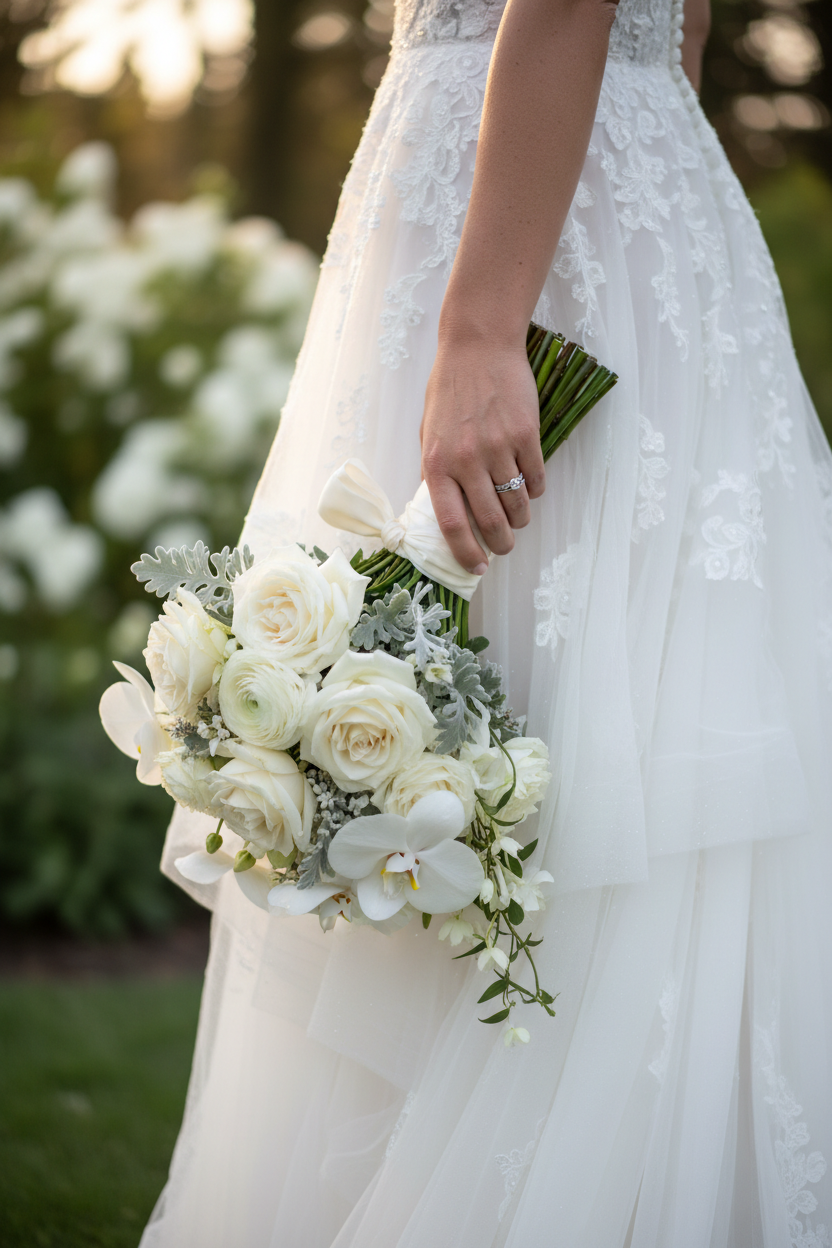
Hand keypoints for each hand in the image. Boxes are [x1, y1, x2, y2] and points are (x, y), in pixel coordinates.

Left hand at [420, 333, 545, 572]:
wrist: (478, 347)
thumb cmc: (449, 389)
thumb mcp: (428, 432)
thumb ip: (435, 471)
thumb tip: (443, 510)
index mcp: (437, 464)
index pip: (452, 524)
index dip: (466, 553)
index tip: (477, 568)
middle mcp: (467, 460)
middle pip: (489, 521)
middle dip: (500, 544)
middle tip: (504, 548)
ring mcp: (498, 448)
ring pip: (516, 505)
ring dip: (519, 520)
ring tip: (517, 519)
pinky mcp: (526, 435)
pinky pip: (535, 479)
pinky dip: (534, 491)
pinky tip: (529, 488)